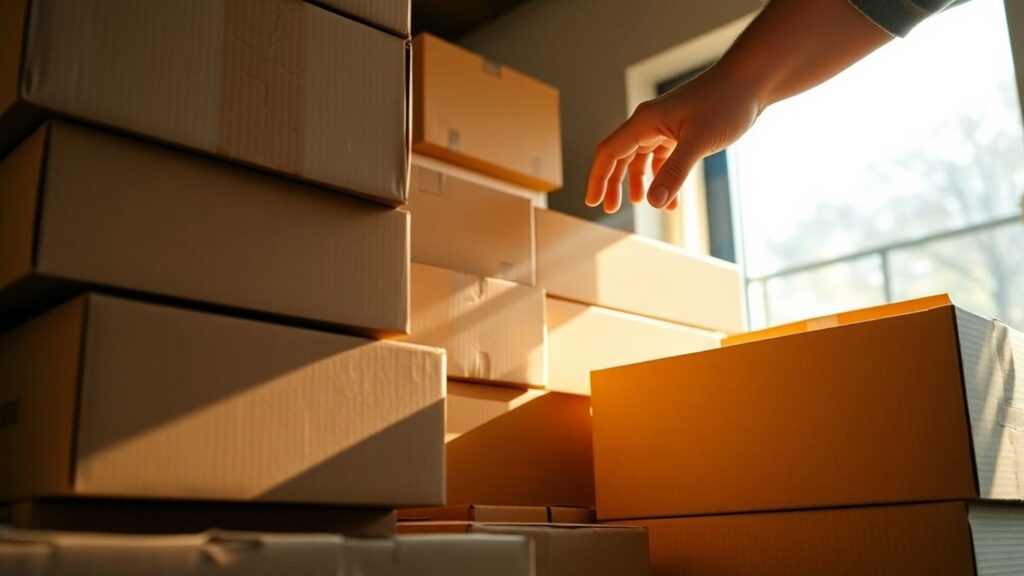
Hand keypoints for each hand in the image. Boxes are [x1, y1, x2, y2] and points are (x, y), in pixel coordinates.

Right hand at [585, 65, 761, 213]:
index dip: (598, 178)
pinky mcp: (682, 129)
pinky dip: (664, 176)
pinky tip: (673, 197)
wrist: (752, 80)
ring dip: (638, 180)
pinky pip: (663, 156)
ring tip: (640, 202)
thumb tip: (654, 203)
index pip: (609, 152)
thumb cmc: (726, 102)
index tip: (593, 203)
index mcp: (645, 121)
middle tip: (611, 209)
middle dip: (613, 183)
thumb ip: (675, 172)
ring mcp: (665, 125)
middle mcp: (650, 122)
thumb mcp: (699, 140)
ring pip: (640, 156)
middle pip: (620, 155)